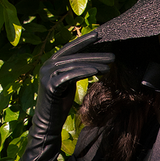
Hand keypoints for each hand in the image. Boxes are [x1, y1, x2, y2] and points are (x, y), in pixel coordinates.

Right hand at [17, 32, 114, 160]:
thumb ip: (76, 71)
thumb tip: (93, 63)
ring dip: (94, 62)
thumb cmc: (60, 106)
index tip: (102, 35)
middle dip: (94, 52)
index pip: (71, 48)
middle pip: (74, 55)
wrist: (47, 125)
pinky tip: (98, 71)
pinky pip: (70, 75)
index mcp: (52, 63)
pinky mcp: (50, 85)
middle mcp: (47, 66)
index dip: (85, 41)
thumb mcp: (69, 85)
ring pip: (74, 64)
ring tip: (110, 63)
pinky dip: (85, 71)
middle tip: (113, 53)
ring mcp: (47, 75)